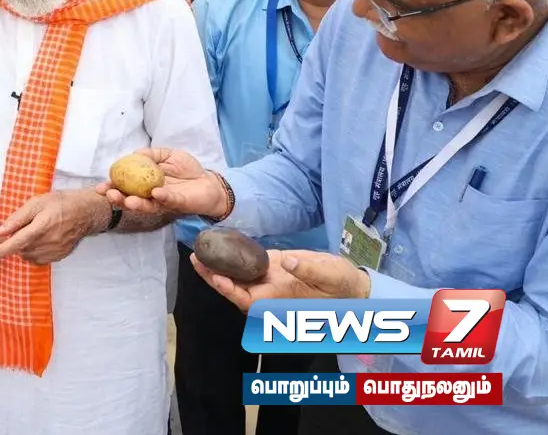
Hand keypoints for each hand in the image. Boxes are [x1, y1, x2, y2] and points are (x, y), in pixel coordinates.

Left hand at [0, 188, 109, 266]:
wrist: (85, 212)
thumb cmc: (60, 203)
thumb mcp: (37, 203)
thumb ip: (17, 218)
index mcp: (42, 226)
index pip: (16, 242)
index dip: (1, 251)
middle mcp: (49, 241)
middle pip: (21, 249)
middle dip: (15, 242)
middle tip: (23, 227)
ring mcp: (55, 251)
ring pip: (29, 256)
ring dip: (24, 247)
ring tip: (34, 231)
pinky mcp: (59, 256)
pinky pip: (39, 259)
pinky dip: (34, 252)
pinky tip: (40, 240)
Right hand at [95, 147, 226, 217]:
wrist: (209, 182)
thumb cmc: (188, 169)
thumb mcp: (168, 155)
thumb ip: (152, 154)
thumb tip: (134, 153)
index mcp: (145, 184)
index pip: (125, 186)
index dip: (113, 186)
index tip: (101, 186)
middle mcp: (151, 195)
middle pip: (130, 199)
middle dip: (118, 198)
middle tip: (108, 194)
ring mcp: (163, 201)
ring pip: (146, 205)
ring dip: (134, 203)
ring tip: (126, 200)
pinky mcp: (177, 203)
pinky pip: (167, 201)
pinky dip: (161, 197)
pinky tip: (155, 192)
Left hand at [193, 249, 371, 311]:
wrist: (351, 285)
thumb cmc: (342, 284)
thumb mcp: (329, 274)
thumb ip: (308, 269)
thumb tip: (288, 262)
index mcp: (280, 300)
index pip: (247, 300)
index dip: (229, 290)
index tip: (216, 276)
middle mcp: (269, 295)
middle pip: (234, 290)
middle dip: (213, 277)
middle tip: (196, 259)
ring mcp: (269, 282)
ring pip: (237, 279)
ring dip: (218, 268)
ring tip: (200, 252)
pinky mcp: (271, 270)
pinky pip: (247, 267)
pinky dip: (232, 259)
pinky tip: (219, 247)